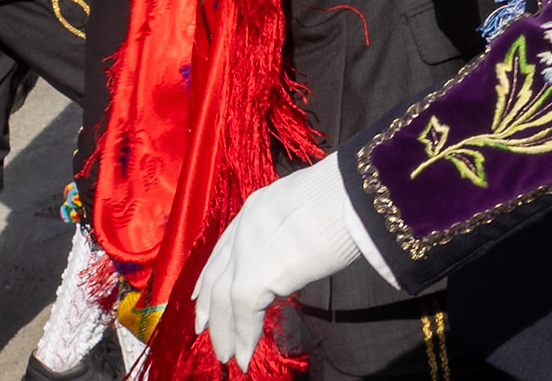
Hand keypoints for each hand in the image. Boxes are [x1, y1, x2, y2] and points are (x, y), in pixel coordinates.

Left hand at [195, 157, 361, 372]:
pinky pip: (242, 317)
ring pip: (222, 301)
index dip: (212, 272)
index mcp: (256, 207)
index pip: (225, 246)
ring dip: (224, 331)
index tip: (202, 293)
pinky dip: (243, 339)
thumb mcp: (308, 206)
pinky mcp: (252, 279)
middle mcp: (243, 229)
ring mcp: (244, 254)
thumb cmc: (344, 196)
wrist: (350, 195)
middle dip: (208, 305)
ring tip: (226, 354)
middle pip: (216, 275)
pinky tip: (244, 357)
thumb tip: (298, 245)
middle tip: (203, 328)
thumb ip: (293, 226)